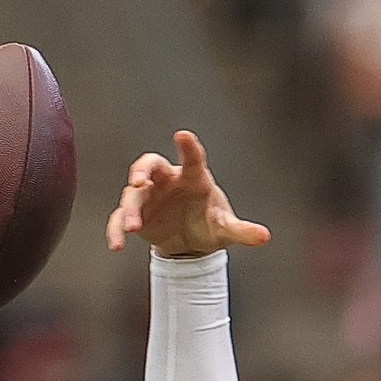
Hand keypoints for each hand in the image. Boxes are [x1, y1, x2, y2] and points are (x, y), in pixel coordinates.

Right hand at [106, 129, 271, 257]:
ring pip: (133, 195)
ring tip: (132, 229)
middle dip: (142, 169)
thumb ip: (242, 231)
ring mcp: (149, 196)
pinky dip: (116, 230)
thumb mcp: (226, 229)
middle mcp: (168, 181)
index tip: (182, 135)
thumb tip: (265, 237)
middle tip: (138, 180)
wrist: (191, 241)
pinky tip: (115, 246)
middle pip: (150, 165)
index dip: (188, 147)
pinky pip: (120, 219)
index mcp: (193, 177)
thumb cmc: (210, 223)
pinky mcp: (137, 215)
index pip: (192, 159)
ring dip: (130, 210)